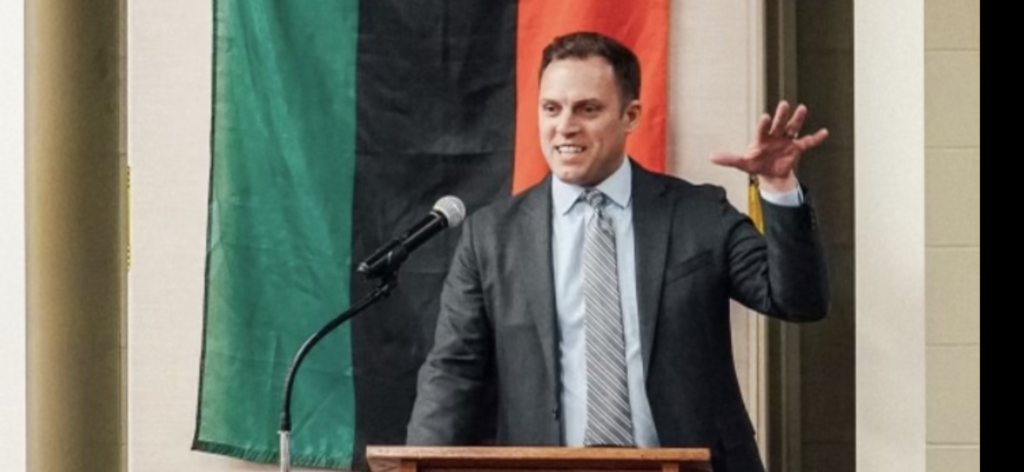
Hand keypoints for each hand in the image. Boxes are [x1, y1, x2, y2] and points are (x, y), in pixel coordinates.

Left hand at [710, 101, 828, 192]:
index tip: (764, 117)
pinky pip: (807, 142)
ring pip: (793, 128)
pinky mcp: (796, 148)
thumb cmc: (755, 164)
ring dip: (797, 120)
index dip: (763, 124)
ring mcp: (786, 140)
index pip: (762, 129)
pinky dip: (816, 138)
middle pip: (778, 123)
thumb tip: (711, 157)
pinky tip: (824, 132)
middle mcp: (775, 136)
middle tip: (784, 104)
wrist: (770, 174)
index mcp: (761, 138)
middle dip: (781, 115)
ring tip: (802, 108)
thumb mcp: (742, 164)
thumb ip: (729, 159)